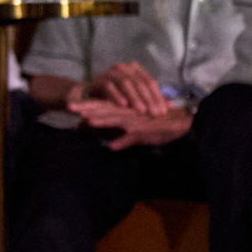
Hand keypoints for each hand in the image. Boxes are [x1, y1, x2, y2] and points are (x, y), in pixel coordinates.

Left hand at [69, 97, 191, 149]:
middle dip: (86, 107)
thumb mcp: (139, 135)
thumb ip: (124, 139)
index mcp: (127, 111)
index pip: (105, 106)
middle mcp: (128, 112)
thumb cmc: (162, 127)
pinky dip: (113, 130)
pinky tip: (100, 132)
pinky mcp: (140, 128)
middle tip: (69, 105)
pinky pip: (124, 129)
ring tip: (80, 115)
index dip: (90, 105)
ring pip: (111, 115)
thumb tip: (110, 146)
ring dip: (96, 116)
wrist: (182, 125)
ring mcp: (133, 119)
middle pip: (104, 108)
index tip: (74, 106)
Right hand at [72, 62, 167, 115]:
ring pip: (126, 83)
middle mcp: (125, 68)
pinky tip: (123, 105)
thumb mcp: (134, 97)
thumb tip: (170, 105)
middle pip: (140, 82)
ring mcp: (112, 72)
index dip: (158, 96)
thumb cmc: (116, 94)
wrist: (90, 93)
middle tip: (155, 113)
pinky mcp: (100, 80)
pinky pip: (110, 87)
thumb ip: (150, 99)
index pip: (150, 82)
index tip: (163, 111)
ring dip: (135, 98)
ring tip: (142, 111)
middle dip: (149, 99)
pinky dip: (117, 96)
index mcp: (135, 69)